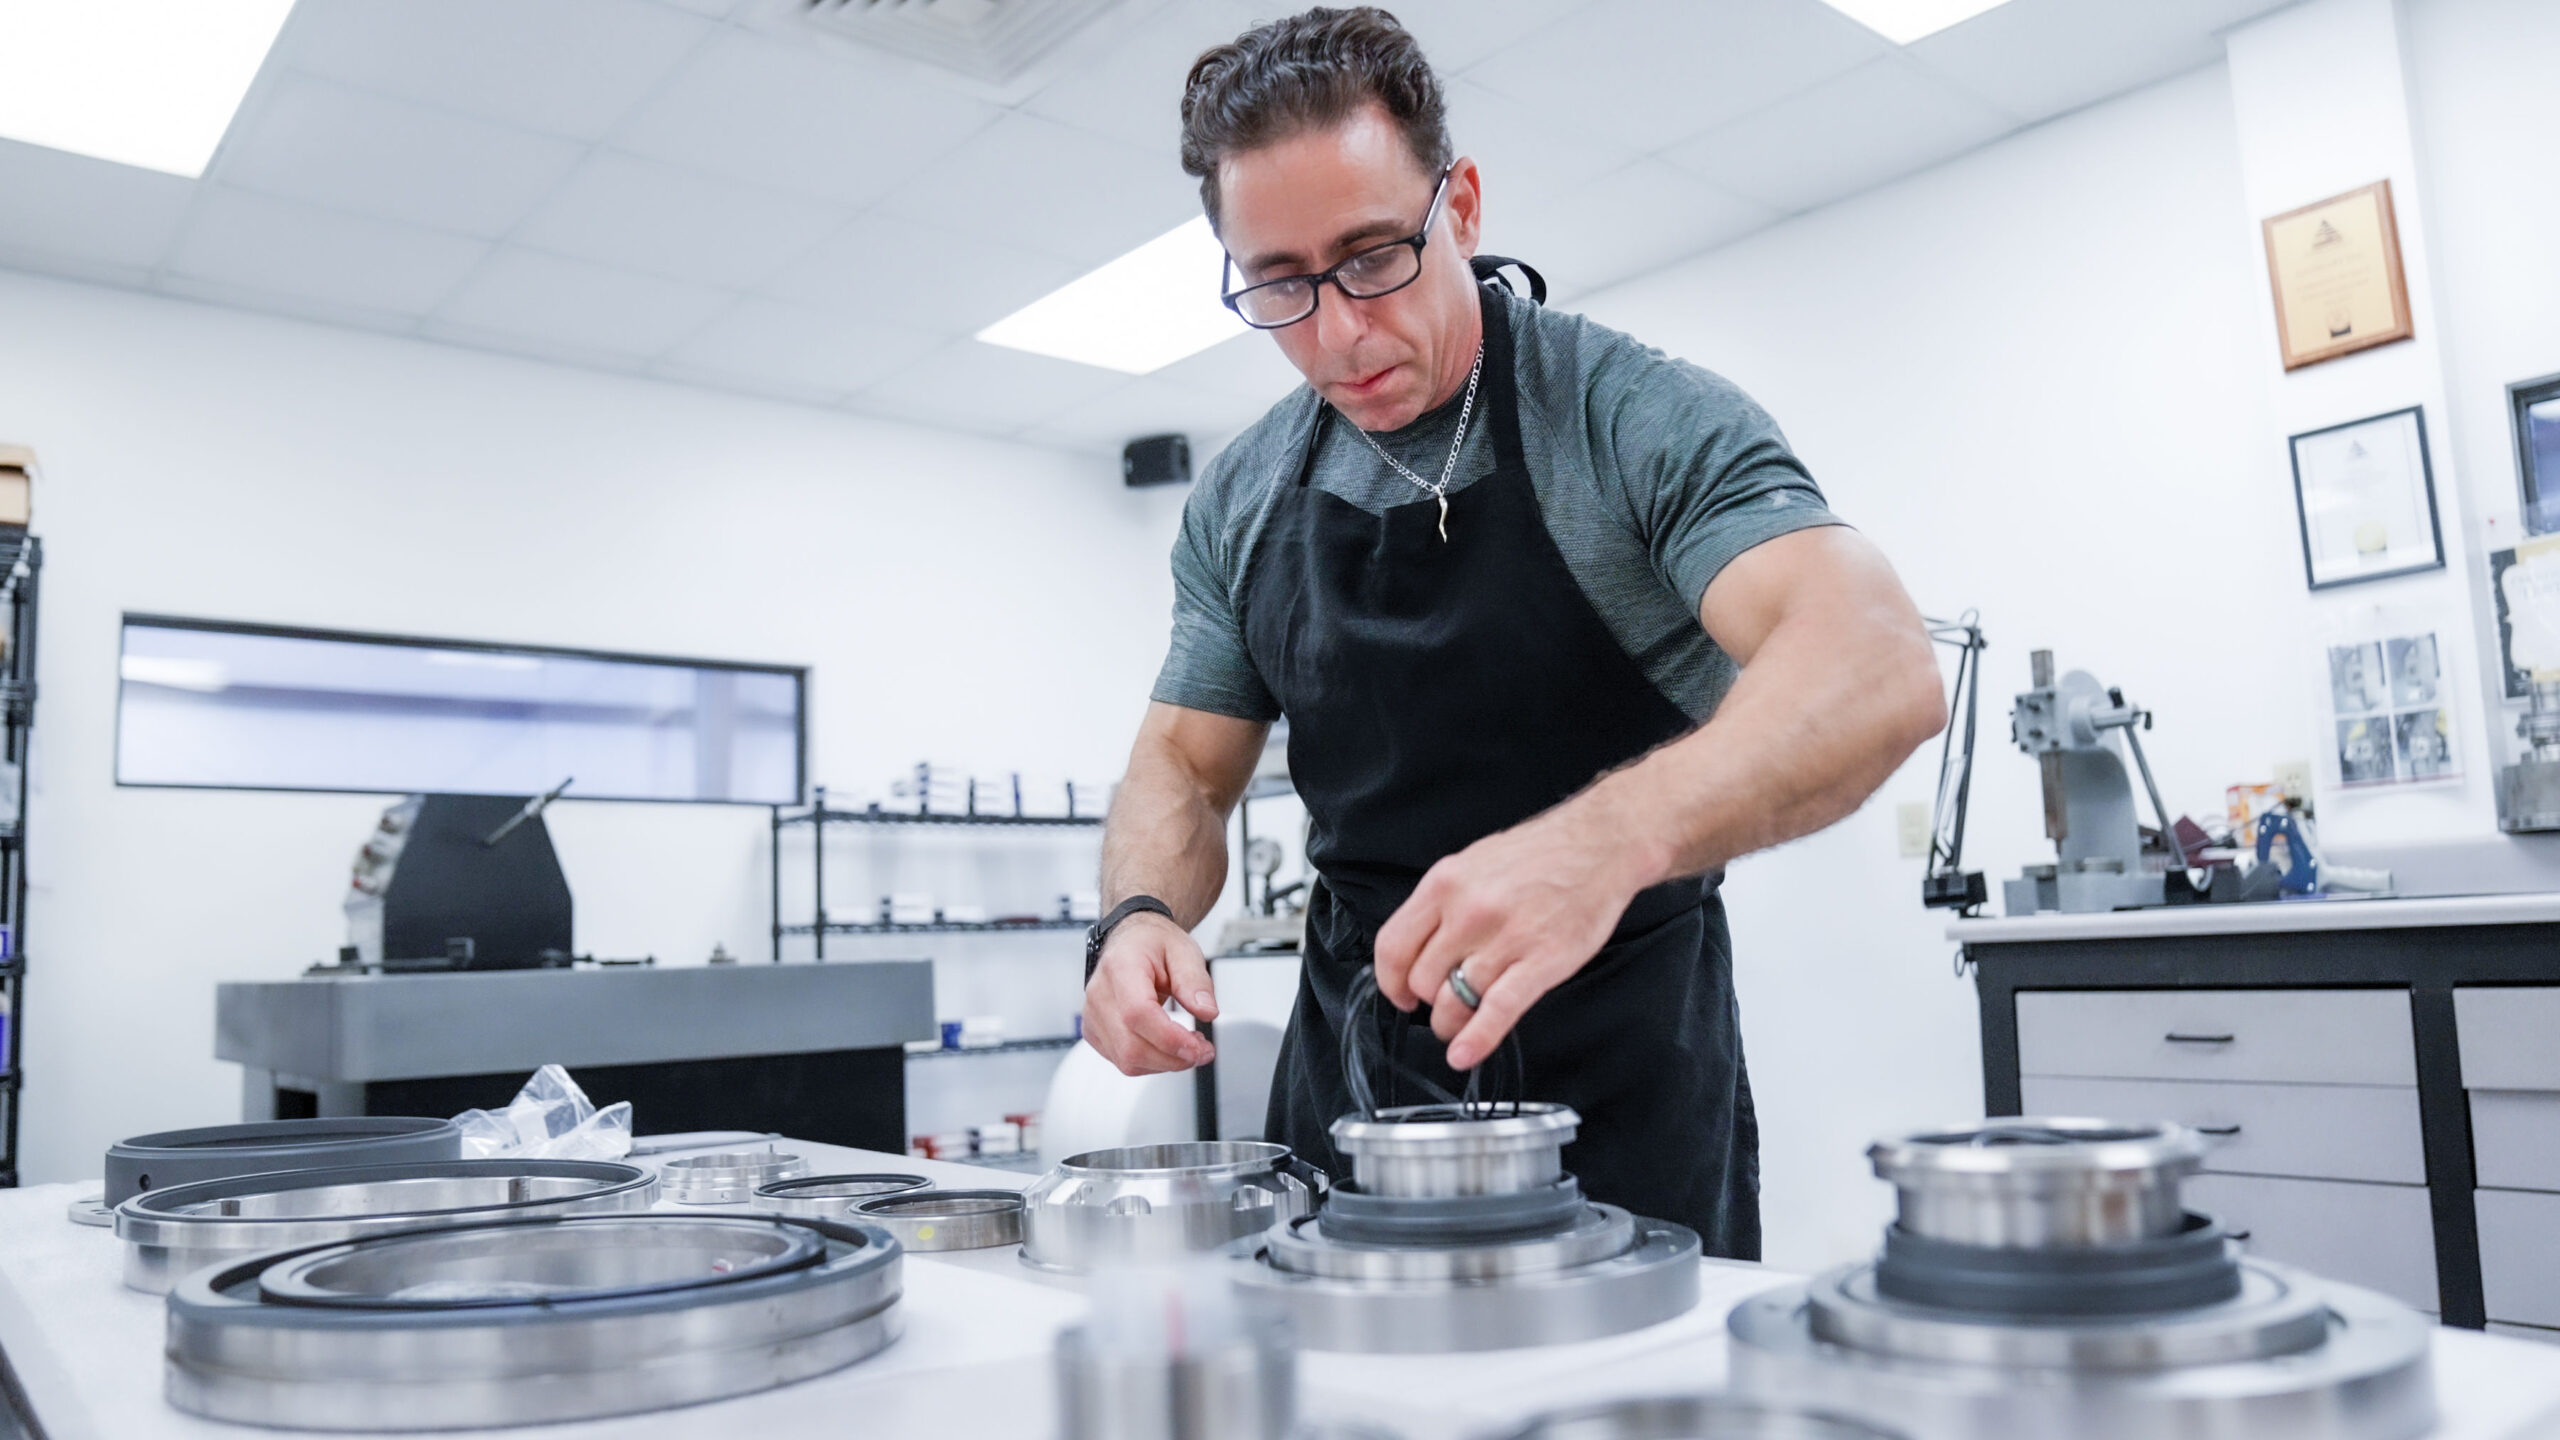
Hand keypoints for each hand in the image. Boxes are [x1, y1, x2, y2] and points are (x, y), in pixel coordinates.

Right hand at [1081, 912, 1218, 1075]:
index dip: (1169, 1038)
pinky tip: (1168, 1047)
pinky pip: (1123, 1061)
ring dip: (1166, 1062)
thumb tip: (1206, 1011)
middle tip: (1202, 1049)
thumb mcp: (1184, 952)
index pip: (1137, 1013)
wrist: (1132, 941)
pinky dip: (1152, 1062)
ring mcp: (1093, 1016)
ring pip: (1128, 1060)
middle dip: (1174, 1057)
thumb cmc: (1153, 944)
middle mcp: (1100, 993)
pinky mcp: (1095, 1033)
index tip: (1197, 1046)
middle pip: (1131, 1046)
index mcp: (1121, 966)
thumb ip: (1196, 982)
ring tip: (1189, 1044)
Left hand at [1373, 801, 1655, 1070]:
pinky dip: (1477, 1039)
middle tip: (1441, 1006)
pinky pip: (1497, 1010)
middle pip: (1423, 980)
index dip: (1391, 981)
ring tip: (1458, 1026)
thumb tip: (1419, 946)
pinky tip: (1465, 1053)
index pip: (1393, 946)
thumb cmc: (1539, 854)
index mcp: (1445, 884)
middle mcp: (1468, 911)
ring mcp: (1505, 938)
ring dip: (1451, 1024)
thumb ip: (1442, 905)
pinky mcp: (1541, 961)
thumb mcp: (1472, 864)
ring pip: (1454, 1001)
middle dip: (1427, 1003)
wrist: (1598, 844)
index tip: (1399, 994)